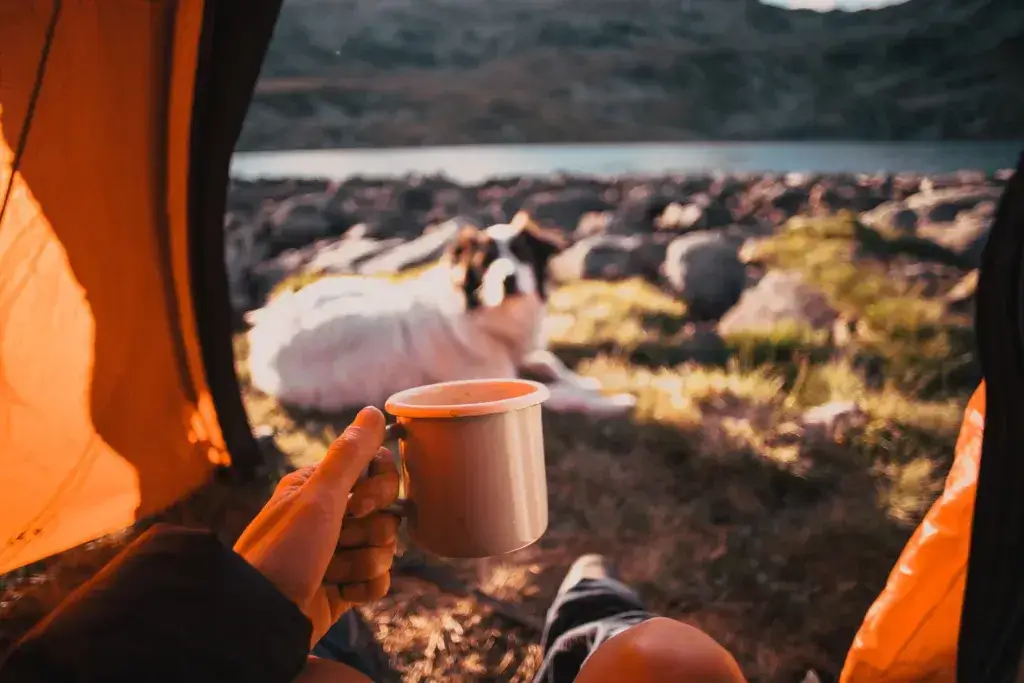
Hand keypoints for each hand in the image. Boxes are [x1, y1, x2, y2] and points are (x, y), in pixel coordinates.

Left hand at [234, 407, 400, 644]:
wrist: (259, 620)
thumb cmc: (283, 552)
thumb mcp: (317, 498)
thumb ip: (350, 454)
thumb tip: (373, 410)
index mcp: (321, 487)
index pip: (377, 470)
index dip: (378, 488)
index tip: (356, 504)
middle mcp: (331, 516)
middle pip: (387, 512)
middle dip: (368, 532)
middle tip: (338, 541)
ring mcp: (338, 552)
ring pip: (385, 547)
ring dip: (362, 562)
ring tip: (330, 572)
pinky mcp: (344, 585)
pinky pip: (379, 580)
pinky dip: (364, 588)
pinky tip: (340, 592)